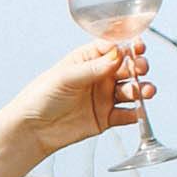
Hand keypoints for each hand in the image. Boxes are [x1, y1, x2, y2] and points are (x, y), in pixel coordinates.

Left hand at [3, 37, 154, 159]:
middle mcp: (99, 77)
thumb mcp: (65, 77)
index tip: (138, 46)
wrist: (32, 129)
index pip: (113, 48)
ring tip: (145, 91)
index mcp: (88, 60)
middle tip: (141, 69)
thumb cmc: (41, 97)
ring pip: (131, 90)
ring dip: (142, 89)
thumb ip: (93, 68)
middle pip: (127, 68)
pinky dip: (136, 113)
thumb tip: (118, 55)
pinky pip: (127, 115)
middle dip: (138, 67)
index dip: (128, 46)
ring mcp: (104, 97)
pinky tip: (139, 111)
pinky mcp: (106, 118)